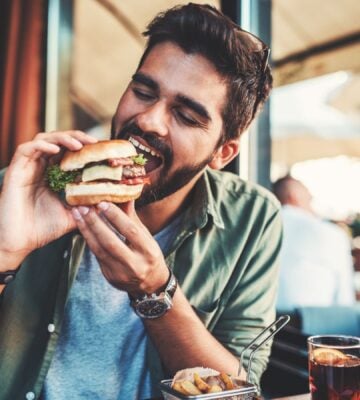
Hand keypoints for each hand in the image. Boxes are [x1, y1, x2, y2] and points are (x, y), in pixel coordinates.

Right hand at [0, 131, 97, 269]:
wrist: (19, 242)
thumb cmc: (43, 229)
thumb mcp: (74, 215)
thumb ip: (89, 206)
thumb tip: (111, 201)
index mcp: (53, 175)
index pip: (69, 152)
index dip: (84, 146)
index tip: (102, 149)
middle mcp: (40, 167)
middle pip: (58, 141)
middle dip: (77, 137)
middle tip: (94, 142)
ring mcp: (28, 167)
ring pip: (44, 139)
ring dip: (62, 138)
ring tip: (79, 145)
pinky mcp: (16, 171)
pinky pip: (26, 149)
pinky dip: (42, 146)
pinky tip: (56, 150)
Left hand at [71, 201, 169, 294]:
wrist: (150, 283)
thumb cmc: (148, 254)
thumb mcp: (146, 236)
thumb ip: (132, 217)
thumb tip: (124, 193)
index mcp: (148, 251)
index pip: (130, 231)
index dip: (115, 217)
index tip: (102, 203)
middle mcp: (135, 264)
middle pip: (111, 242)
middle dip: (95, 223)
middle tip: (83, 207)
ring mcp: (121, 273)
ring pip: (99, 250)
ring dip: (86, 231)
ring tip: (78, 215)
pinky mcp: (110, 277)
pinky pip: (97, 256)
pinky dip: (89, 240)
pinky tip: (82, 228)